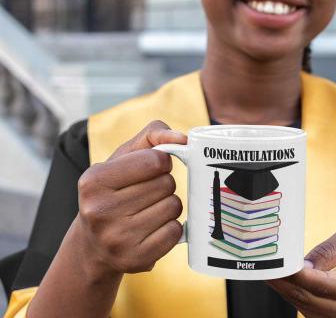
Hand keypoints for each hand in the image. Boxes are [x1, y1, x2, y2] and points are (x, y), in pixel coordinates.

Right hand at [75, 120, 186, 277]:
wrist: (93, 244)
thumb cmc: (114, 189)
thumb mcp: (124, 156)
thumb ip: (153, 134)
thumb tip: (183, 138)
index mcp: (93, 180)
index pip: (156, 160)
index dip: (161, 161)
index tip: (152, 167)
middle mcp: (99, 211)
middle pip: (166, 184)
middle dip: (164, 183)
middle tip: (146, 192)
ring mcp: (116, 239)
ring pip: (174, 207)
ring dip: (168, 204)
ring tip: (148, 209)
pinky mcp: (134, 260)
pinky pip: (175, 232)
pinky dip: (170, 226)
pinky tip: (152, 227)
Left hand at [266, 222, 335, 317]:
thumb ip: (330, 248)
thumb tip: (304, 263)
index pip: (327, 285)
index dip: (300, 275)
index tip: (279, 263)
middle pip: (312, 299)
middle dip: (285, 281)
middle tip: (263, 263)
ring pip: (305, 307)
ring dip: (283, 287)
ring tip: (265, 268)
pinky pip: (305, 309)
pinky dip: (290, 292)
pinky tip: (278, 277)